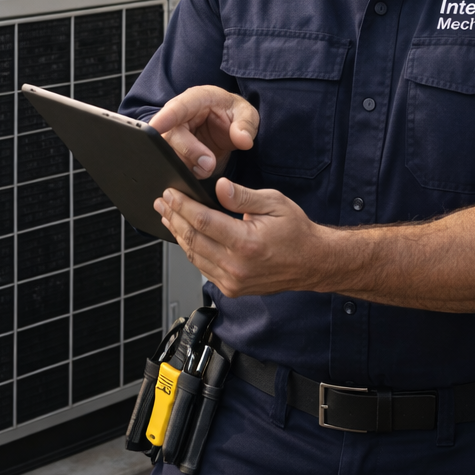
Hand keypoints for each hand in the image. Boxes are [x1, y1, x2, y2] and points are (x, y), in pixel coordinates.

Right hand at [148, 86, 258, 178]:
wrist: (227, 126)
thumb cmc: (233, 113)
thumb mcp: (246, 113)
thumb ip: (246, 125)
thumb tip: (243, 139)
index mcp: (197, 99)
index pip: (178, 107)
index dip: (164, 117)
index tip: (154, 128)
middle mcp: (180, 115)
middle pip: (172, 134)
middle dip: (189, 152)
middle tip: (209, 165)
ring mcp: (175, 134)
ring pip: (169, 152)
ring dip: (187, 165)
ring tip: (207, 169)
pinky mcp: (174, 150)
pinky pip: (172, 163)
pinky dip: (186, 171)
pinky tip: (199, 173)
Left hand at [155, 178, 329, 296]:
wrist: (312, 262)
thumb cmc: (296, 232)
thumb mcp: (274, 203)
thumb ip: (242, 196)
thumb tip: (218, 187)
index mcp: (246, 243)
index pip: (202, 221)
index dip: (182, 206)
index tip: (170, 193)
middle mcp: (236, 266)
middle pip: (192, 239)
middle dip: (173, 217)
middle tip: (162, 202)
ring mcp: (233, 281)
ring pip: (193, 256)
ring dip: (177, 234)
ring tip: (167, 216)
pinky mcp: (232, 288)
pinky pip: (203, 268)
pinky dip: (191, 250)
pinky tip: (185, 236)